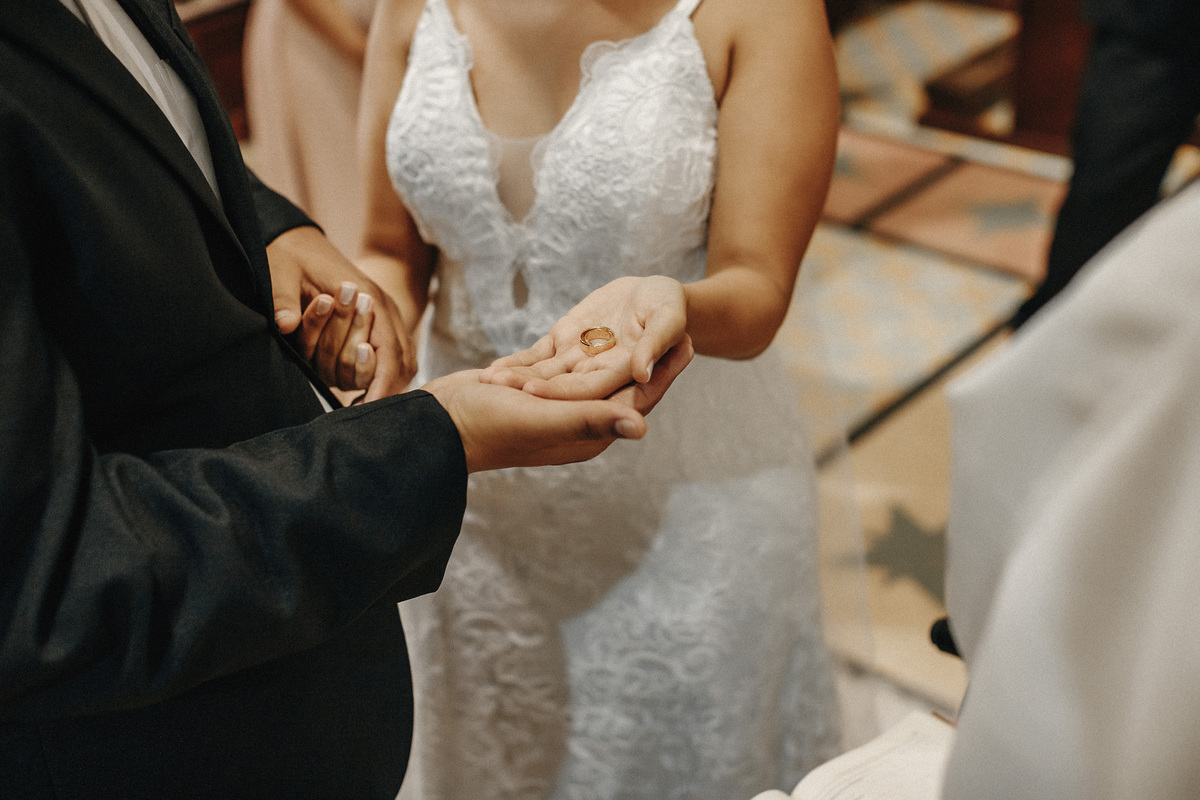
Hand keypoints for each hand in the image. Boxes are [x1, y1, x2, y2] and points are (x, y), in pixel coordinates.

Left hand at [266, 226, 415, 399]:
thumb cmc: (292, 258)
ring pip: (401, 365)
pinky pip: (391, 360)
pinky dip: (379, 378)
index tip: (365, 409)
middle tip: (358, 409)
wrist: (298, 244)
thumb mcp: (281, 271)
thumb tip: (286, 324)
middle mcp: (385, 311)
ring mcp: (384, 320)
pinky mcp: (377, 328)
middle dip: (382, 388)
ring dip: (379, 384)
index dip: (381, 386)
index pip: (389, 352)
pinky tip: (362, 396)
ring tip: (359, 405)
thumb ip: (283, 299)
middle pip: (402, 364)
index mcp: (370, 297)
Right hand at [426, 336, 692, 472]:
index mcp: (586, 434)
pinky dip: (584, 349)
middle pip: (622, 386)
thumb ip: (592, 418)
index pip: (636, 400)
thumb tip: (643, 425)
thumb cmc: (489, 428)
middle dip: (651, 359)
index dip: (664, 372)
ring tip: (645, 320)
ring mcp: (553, 409)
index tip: (690, 341)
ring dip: (622, 349)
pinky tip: (596, 329)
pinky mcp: (533, 395)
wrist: (437, 428)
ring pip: (597, 375)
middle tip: (681, 328)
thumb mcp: (543, 420)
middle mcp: (575, 424)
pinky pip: (568, 369)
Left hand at [480, 275, 687, 399]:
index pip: (589, 391)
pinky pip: (538, 357)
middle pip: (561, 388)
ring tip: (487, 380)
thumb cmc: (668, 305)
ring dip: (517, 378)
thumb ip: (656, 343)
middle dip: (529, 388)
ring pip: (544, 375)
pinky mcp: (564, 344)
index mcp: (624, 376)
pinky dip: (518, 363)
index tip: (533, 393)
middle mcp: (597, 375)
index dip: (562, 393)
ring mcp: (578, 362)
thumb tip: (642, 373)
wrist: (653, 294)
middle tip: (497, 388)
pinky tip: (493, 369)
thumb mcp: (669, 318)